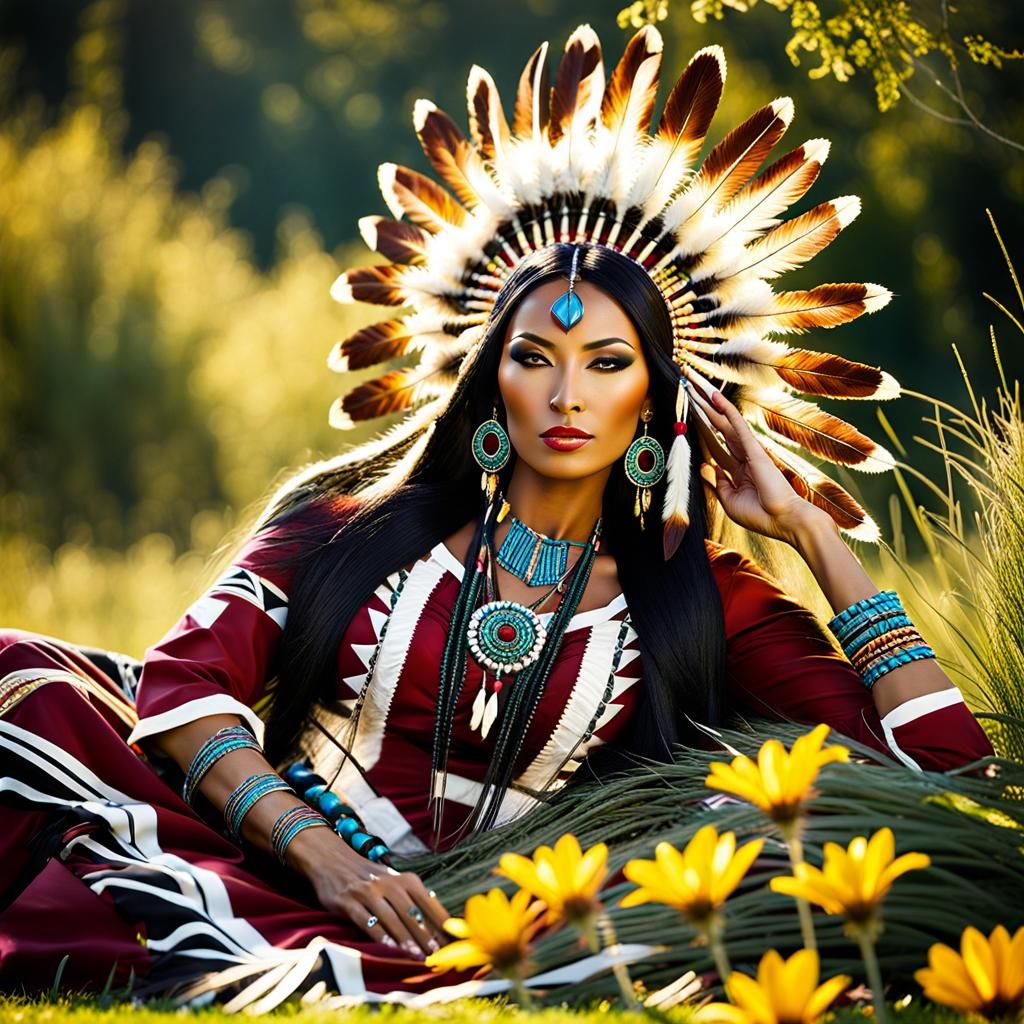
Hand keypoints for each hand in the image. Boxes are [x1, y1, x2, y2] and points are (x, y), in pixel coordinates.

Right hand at [289, 828, 451, 957]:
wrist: (333, 860)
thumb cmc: (370, 877)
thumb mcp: (394, 881)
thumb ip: (413, 899)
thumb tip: (439, 922)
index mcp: (404, 879)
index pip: (427, 901)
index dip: (439, 921)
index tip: (450, 939)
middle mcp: (388, 883)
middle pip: (411, 912)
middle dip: (425, 935)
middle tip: (436, 954)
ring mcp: (368, 892)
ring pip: (391, 918)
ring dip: (405, 939)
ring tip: (416, 956)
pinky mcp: (349, 902)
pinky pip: (367, 921)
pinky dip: (379, 935)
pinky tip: (388, 948)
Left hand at [691, 383, 831, 546]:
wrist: (784, 521)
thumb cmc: (761, 515)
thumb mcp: (729, 500)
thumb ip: (717, 483)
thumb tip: (705, 466)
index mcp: (739, 470)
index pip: (716, 444)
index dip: (703, 429)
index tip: (690, 415)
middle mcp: (744, 456)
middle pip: (718, 427)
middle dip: (702, 409)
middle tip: (688, 388)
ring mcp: (749, 450)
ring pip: (724, 421)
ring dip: (708, 403)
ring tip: (693, 384)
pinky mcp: (754, 448)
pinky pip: (737, 424)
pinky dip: (725, 409)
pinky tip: (713, 396)